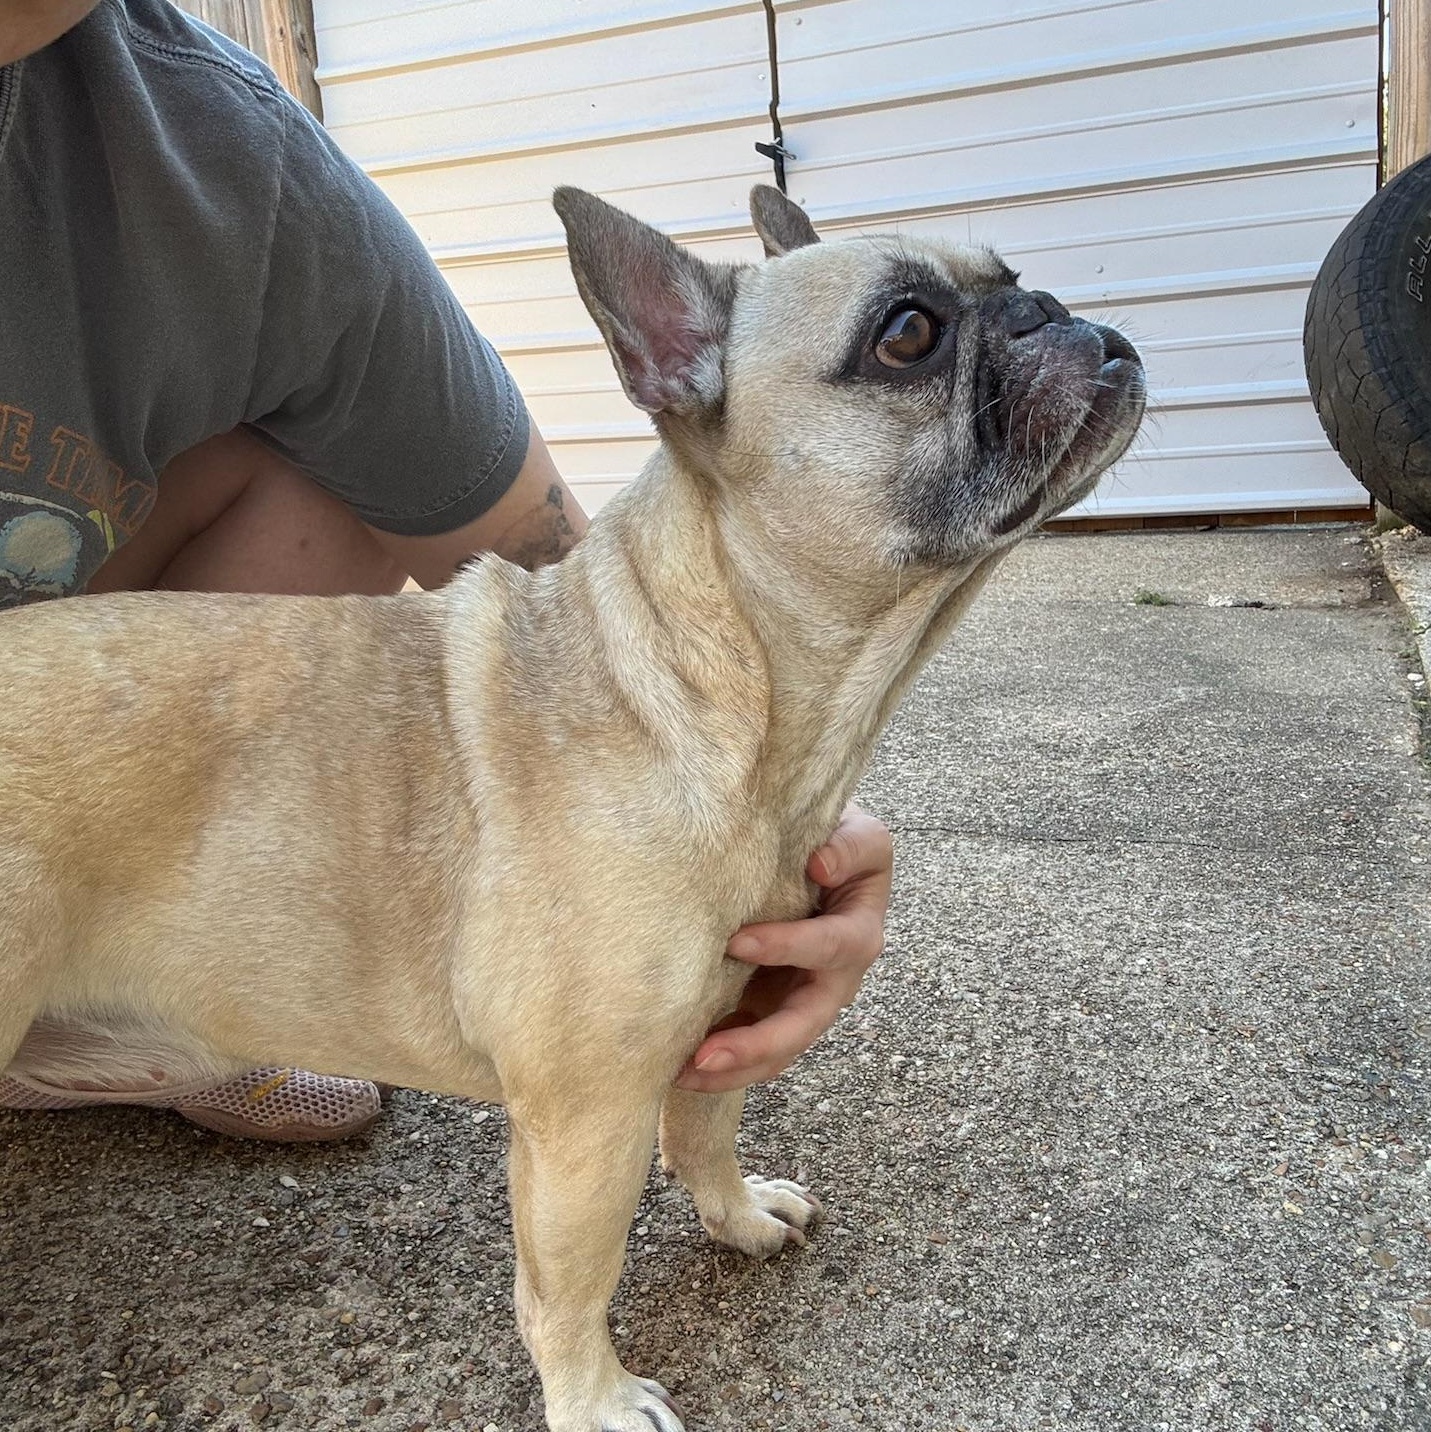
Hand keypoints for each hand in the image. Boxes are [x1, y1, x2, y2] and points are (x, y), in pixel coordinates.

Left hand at [676, 805, 892, 1092]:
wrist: (816, 858)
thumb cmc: (834, 842)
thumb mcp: (859, 834)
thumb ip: (850, 846)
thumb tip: (820, 865)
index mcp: (858, 931)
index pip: (829, 945)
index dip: (787, 946)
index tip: (736, 941)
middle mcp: (836, 978)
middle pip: (805, 1022)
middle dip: (757, 1043)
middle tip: (706, 1054)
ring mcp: (803, 1001)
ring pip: (779, 1050)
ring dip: (734, 1067)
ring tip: (683, 1075)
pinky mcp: (772, 1009)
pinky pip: (753, 1049)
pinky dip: (721, 1064)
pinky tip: (678, 1070)